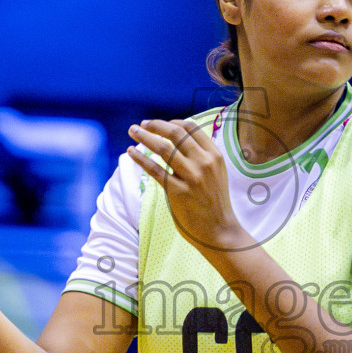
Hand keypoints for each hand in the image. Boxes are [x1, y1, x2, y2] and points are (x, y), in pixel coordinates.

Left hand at [126, 119, 245, 253]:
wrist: (220, 230)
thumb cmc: (215, 201)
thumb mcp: (216, 172)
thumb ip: (201, 156)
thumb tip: (177, 140)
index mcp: (214, 154)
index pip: (190, 127)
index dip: (171, 122)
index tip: (158, 125)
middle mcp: (204, 162)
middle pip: (175, 133)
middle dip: (154, 125)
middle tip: (141, 125)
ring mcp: (191, 177)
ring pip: (163, 148)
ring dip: (144, 137)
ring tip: (132, 132)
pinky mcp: (177, 191)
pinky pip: (154, 169)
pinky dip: (140, 158)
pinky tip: (131, 152)